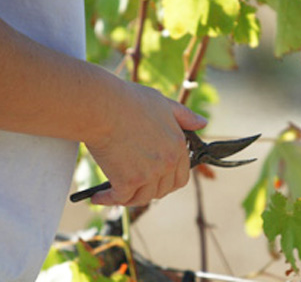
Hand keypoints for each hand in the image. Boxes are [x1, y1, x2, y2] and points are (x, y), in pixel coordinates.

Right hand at [85, 83, 206, 205]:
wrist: (102, 106)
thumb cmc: (129, 101)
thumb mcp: (163, 103)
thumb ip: (184, 116)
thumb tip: (203, 123)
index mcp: (178, 145)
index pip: (181, 177)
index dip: (167, 181)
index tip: (154, 180)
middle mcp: (167, 162)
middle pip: (161, 190)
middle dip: (147, 190)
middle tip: (132, 186)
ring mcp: (148, 174)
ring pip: (141, 198)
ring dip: (128, 197)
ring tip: (113, 192)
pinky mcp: (127, 182)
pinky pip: (119, 199)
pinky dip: (107, 199)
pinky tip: (97, 196)